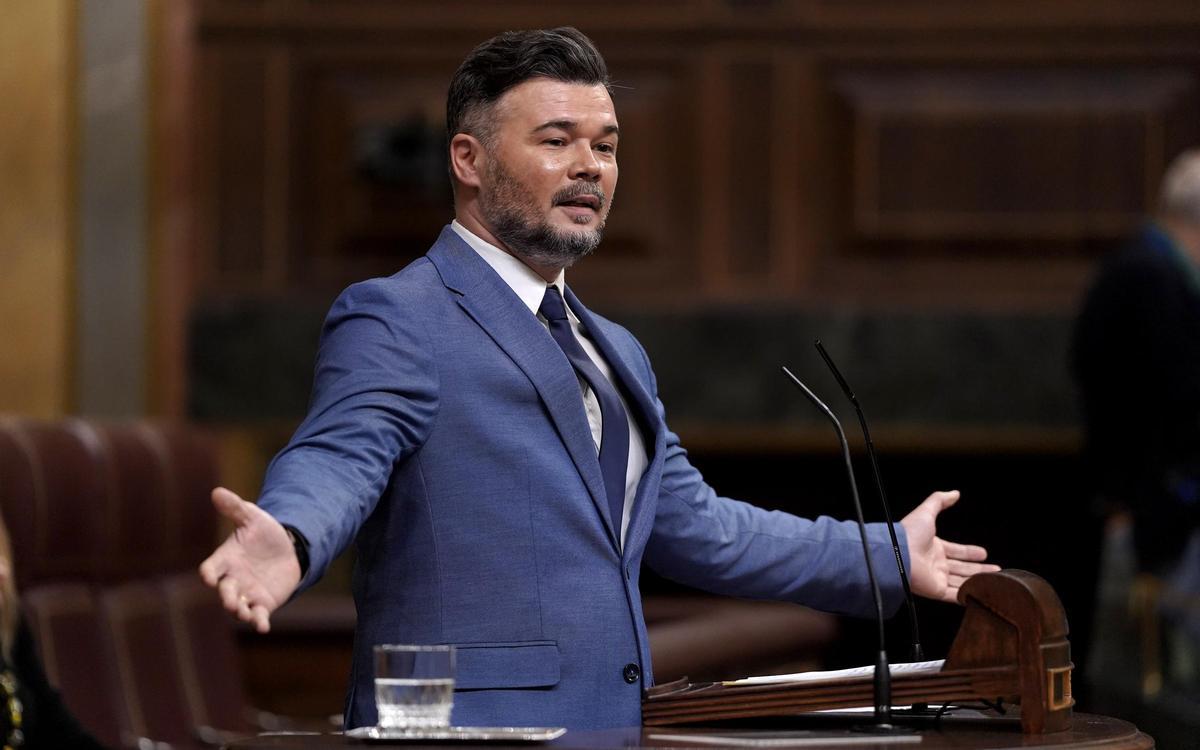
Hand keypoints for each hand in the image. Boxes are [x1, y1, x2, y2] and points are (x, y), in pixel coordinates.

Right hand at [198, 487, 300, 632]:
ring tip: (244, 614)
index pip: (210, 569)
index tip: (209, 577)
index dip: (208, 574)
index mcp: (225, 559)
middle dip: (227, 597)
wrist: (286, 548)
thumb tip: (217, 492)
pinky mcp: (263, 603)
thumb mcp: (252, 517)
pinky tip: (263, 627)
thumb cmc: (264, 533)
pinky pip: (258, 615)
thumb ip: (235, 508)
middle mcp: (232, 579)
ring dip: (240, 612)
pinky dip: (259, 622)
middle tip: (230, 601)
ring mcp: (247, 593)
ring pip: (239, 607)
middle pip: (224, 592)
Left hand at [900, 490, 999, 603]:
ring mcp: (935, 578)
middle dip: (978, 569)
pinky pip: (953, 595)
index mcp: (933, 547)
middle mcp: (935, 563)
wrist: (898, 553)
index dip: (970, 552)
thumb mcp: (926, 512)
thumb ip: (939, 500)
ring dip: (977, 581)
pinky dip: (966, 596)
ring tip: (995, 581)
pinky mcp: (935, 590)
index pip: (956, 551)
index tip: (984, 553)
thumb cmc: (909, 533)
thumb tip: (954, 493)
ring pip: (961, 581)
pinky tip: (979, 595)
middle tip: (996, 570)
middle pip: (961, 568)